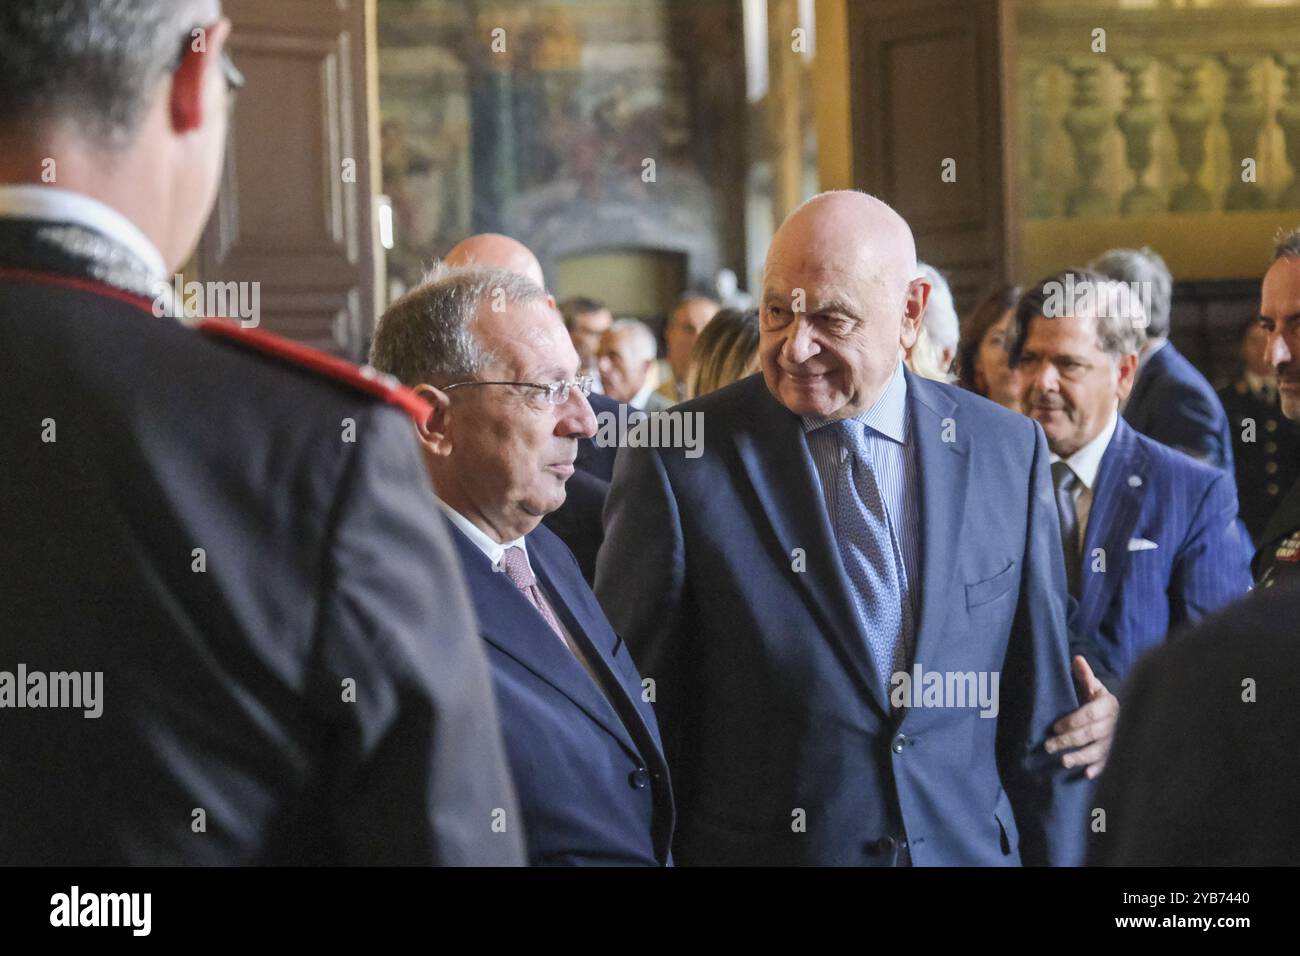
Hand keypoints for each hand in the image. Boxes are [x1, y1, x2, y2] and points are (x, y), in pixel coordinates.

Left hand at [1044, 656, 1117, 778]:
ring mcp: (1117, 740)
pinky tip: (1086, 774)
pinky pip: (1108, 762)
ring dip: (1080, 757)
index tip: (1054, 727)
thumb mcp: (1093, 686)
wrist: (1120, 715)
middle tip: (1049, 746)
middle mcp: (1115, 723)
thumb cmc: (1099, 700)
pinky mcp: (1116, 753)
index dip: (1072, 721)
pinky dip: (1098, 769)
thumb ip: (1084, 675)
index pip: (1090, 714)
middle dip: (1069, 740)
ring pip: (1099, 750)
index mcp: (1108, 705)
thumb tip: (1076, 659)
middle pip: (1091, 734)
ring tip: (1063, 761)